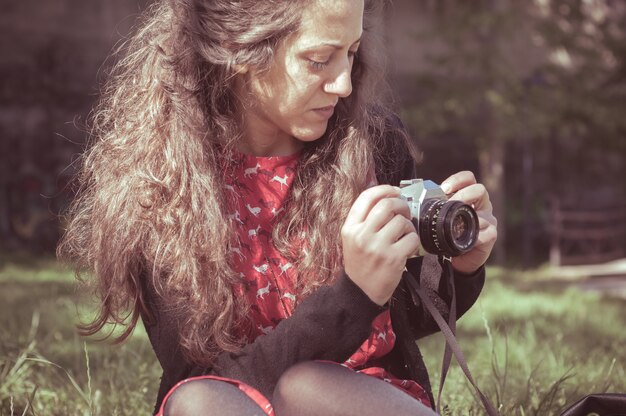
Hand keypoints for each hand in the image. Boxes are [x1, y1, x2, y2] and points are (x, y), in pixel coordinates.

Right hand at [341, 185, 419, 305]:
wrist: (359, 292)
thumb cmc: (360, 264)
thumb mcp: (352, 239)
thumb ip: (365, 219)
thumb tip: (388, 197)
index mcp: (350, 227)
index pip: (367, 197)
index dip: (385, 189)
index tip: (395, 191)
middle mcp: (362, 235)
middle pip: (387, 205)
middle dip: (401, 205)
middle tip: (404, 212)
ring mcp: (378, 247)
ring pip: (401, 221)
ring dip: (408, 225)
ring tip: (404, 234)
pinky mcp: (393, 258)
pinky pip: (412, 237)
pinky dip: (413, 240)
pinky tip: (407, 247)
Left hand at [440, 171, 497, 273]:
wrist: (456, 257)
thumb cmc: (447, 233)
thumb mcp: (440, 216)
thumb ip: (433, 206)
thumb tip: (408, 198)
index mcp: (469, 195)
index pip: (468, 178)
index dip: (458, 179)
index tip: (444, 188)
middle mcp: (481, 204)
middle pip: (479, 189)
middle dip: (463, 195)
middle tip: (449, 203)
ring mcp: (488, 219)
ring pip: (484, 211)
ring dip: (468, 215)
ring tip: (454, 222)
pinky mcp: (490, 235)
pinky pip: (485, 233)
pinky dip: (473, 235)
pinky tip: (461, 238)